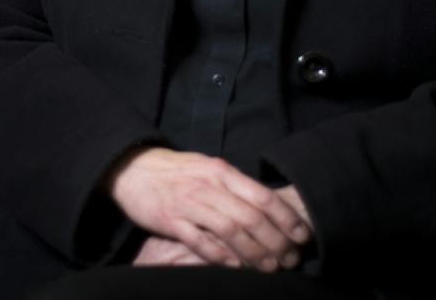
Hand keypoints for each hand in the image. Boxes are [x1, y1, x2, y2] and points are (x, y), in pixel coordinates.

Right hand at [106, 147, 311, 270]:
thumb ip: (234, 186)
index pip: (262, 194)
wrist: (133, 168)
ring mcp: (189, 203)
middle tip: (290, 259)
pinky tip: (234, 266)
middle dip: (276, 241)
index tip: (302, 235)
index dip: (286, 217)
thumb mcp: (208, 168)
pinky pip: (199, 240)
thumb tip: (267, 206)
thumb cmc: (177, 171)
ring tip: (270, 267)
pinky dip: (219, 255)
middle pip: (250, 216)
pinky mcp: (170, 219)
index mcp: (221, 171)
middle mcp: (208, 185)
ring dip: (254, 252)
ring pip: (229, 230)